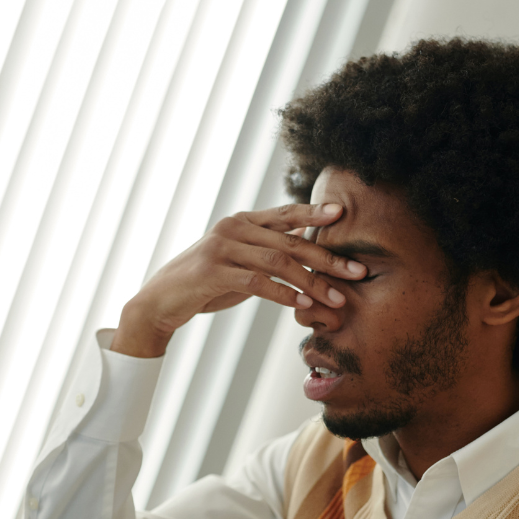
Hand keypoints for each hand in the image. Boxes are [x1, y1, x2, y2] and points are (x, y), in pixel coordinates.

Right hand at [111, 202, 366, 356]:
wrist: (161, 300)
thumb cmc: (204, 284)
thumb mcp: (238, 263)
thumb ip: (266, 254)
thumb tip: (304, 251)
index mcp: (242, 222)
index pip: (285, 214)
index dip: (314, 213)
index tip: (344, 215)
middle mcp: (233, 228)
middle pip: (290, 241)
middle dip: (327, 258)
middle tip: (357, 272)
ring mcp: (221, 249)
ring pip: (277, 262)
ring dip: (312, 283)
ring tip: (336, 300)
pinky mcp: (213, 272)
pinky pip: (256, 282)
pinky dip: (283, 294)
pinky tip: (302, 305)